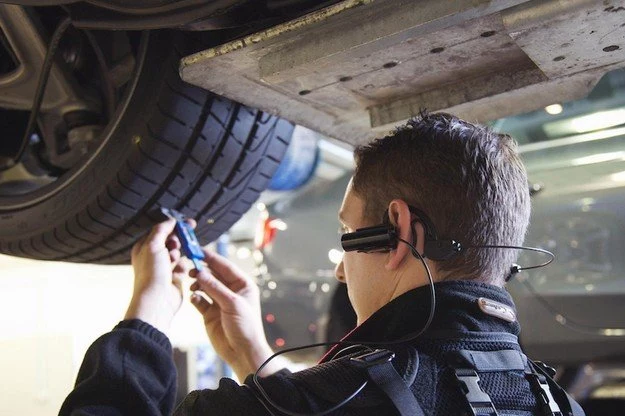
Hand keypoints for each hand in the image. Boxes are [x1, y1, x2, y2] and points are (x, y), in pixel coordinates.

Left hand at [125, 218, 191, 333]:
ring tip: (173, 263)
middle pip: (172, 242)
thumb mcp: (153, 245)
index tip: (188, 224)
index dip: (174, 226)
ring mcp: (164, 268)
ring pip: (179, 254)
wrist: (157, 300)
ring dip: (179, 257)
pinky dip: (182, 269)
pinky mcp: (174, 277)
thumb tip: (171, 220)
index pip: (161, 231)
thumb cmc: (151, 273)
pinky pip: (183, 267)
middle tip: (182, 243)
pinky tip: (177, 274)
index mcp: (144, 248)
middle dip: (178, 242)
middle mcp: (153, 257)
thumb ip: (162, 230)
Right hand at [189, 249, 283, 379]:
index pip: (225, 266)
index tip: (198, 250)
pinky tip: (193, 297)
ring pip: (205, 286)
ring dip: (197, 283)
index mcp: (242, 285)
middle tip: (190, 267)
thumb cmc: (245, 327)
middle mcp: (231, 291)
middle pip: (213, 275)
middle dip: (202, 270)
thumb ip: (215, 288)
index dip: (211, 258)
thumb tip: (200, 273)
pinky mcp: (209, 313)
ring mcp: (219, 302)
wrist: (242, 352)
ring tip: (192, 283)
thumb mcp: (232, 304)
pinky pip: (199, 300)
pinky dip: (195, 297)